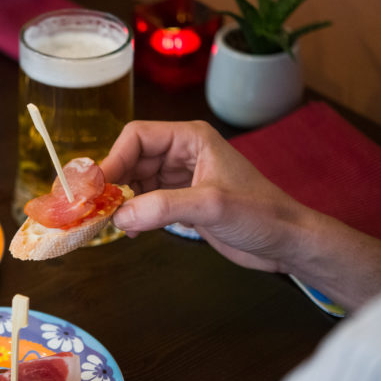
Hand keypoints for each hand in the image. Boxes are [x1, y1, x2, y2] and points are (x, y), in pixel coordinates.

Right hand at [101, 120, 307, 272]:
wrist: (286, 243)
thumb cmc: (261, 214)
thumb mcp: (212, 206)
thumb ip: (164, 207)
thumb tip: (119, 215)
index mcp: (191, 139)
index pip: (137, 137)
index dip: (113, 159)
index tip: (95, 187)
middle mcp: (182, 153)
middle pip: (131, 158)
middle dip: (112, 182)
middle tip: (93, 207)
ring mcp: (180, 178)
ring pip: (135, 181)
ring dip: (120, 200)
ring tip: (113, 221)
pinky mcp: (181, 202)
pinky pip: (145, 201)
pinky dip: (133, 214)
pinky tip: (132, 230)